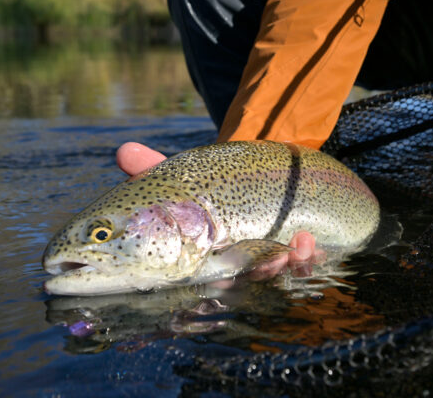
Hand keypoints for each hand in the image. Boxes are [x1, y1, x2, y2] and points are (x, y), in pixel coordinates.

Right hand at [116, 141, 319, 276]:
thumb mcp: (178, 178)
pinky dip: (306, 256)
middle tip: (256, 268)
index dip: (213, 282)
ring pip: (274, 276)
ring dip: (284, 266)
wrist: (252, 176)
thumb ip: (151, 169)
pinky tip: (308, 240)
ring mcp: (265, 262)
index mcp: (199, 259)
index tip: (221, 278)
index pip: (201, 278)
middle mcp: (232, 268)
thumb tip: (124, 149)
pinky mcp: (294, 253)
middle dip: (249, 277)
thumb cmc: (206, 188)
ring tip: (296, 244)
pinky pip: (303, 265)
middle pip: (239, 283)